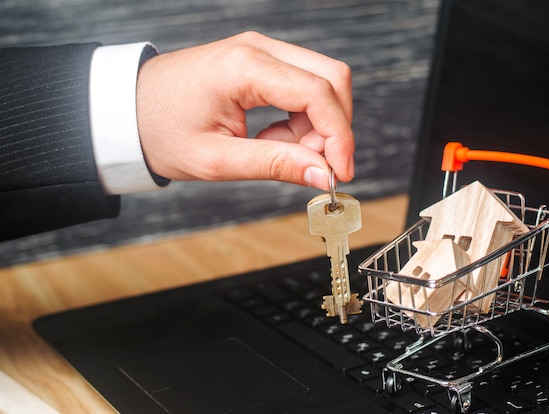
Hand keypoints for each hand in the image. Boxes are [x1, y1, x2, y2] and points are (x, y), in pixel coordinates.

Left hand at [136, 31, 353, 189]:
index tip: (340, 174)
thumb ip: (274, 165)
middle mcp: (258, 48)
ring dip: (318, 122)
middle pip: (331, 77)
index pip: (318, 94)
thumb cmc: (160, 131)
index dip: (339, 137)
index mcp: (245, 67)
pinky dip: (303, 115)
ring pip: (321, 80)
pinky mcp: (258, 60)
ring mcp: (259, 50)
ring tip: (283, 150)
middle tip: (314, 164)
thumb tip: (322, 175)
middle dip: (334, 126)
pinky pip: (301, 83)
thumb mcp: (217, 160)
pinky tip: (276, 136)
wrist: (126, 111)